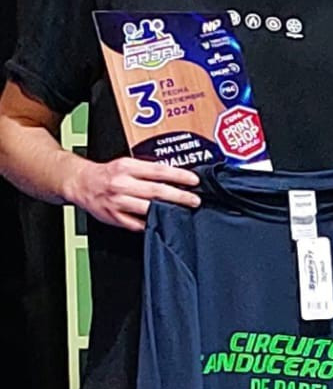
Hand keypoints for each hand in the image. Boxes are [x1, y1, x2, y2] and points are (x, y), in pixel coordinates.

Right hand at [66, 156, 199, 232]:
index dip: (178, 175)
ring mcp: (117, 202)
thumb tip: (176, 177)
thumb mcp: (127, 164)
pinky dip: (152, 224)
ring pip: (147, 208)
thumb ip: (148, 171)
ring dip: (168, 211)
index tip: (194, 180)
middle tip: (195, 200)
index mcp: (126, 167)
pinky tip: (164, 223)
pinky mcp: (114, 217)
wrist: (80, 182)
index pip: (158, 170)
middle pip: (155, 191)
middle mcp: (122, 184)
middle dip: (179, 196)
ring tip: (183, 211)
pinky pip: (137, 224)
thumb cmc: (108, 174)